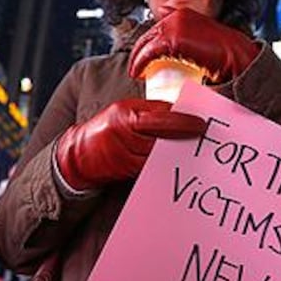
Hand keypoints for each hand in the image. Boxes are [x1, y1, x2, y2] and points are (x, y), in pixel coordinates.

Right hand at [56, 98, 206, 190]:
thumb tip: (179, 113)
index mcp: (126, 113)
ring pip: (158, 154)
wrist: (79, 154)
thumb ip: (150, 111)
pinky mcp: (126, 169)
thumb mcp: (125, 110)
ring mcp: (125, 153)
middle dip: (183, 136)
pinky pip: (151, 167)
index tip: (201, 125)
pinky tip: (176, 162)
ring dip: (176, 152)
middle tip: (202, 137)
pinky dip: (164, 164)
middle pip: (161, 136)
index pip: (159, 116)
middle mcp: (124, 132)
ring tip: (192, 150)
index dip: (182, 121)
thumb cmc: (106, 128)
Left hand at [128, 8, 259, 82]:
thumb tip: (169, 29)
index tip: (142, 58)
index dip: (147, 44)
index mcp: (184, 14)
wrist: (239, 59)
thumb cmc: (224, 52)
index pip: (158, 28)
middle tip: (136, 67)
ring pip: (147, 42)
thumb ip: (187, 36)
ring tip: (136, 72)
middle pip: (149, 34)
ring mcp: (175, 25)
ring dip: (137, 58)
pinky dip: (140, 62)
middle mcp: (178, 15)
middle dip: (139, 51)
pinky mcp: (173, 38)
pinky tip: (138, 72)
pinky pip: (149, 51)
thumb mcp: (203, 39)